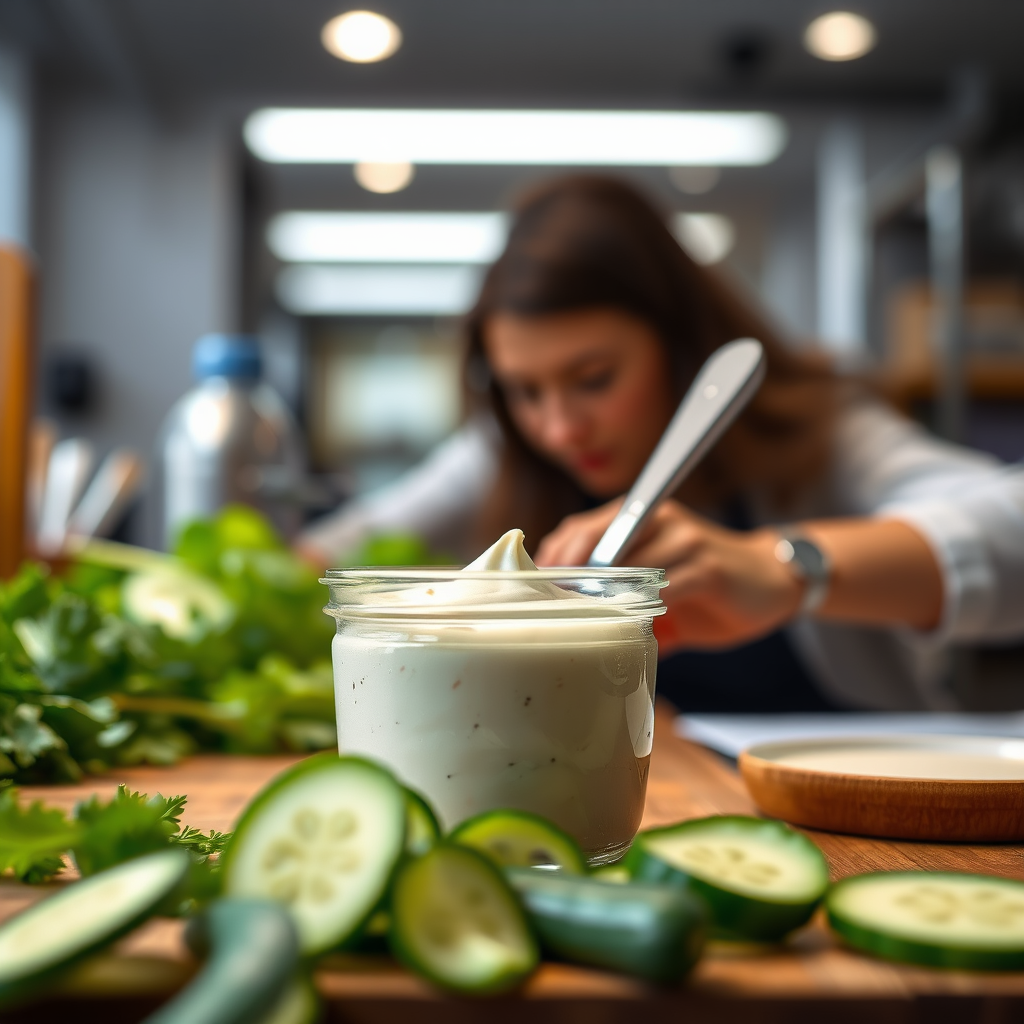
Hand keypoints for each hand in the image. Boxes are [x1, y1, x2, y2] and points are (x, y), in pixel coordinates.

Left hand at [535, 499, 803, 651]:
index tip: (534, 592)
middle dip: (566, 578)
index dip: (552, 561)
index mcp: (637, 514)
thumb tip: (565, 622)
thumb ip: (616, 593)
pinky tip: (629, 625)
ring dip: (599, 596)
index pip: (578, 530)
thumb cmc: (705, 583)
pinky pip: (663, 588)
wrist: (772, 580)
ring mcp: (683, 540)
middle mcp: (657, 517)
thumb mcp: (653, 582)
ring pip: (624, 566)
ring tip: (580, 621)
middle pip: (593, 542)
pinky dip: (641, 608)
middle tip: (551, 609)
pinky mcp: (707, 568)